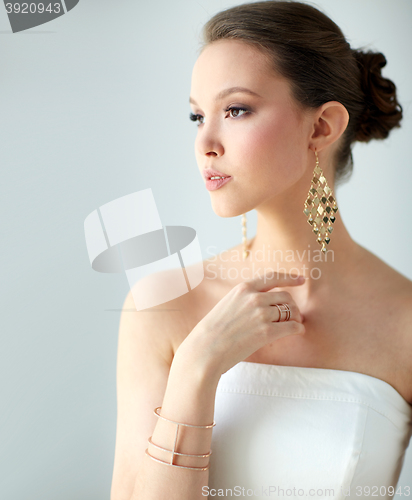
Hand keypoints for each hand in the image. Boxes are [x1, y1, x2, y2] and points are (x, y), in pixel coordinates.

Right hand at [176, 270, 305, 380]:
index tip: (301, 280)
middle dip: (292, 305)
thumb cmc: (212, 330)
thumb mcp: (227, 304)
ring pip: (290, 311)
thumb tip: (263, 304)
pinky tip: (297, 331)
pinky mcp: (267, 332)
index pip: (273, 277)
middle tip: (293, 315)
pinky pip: (292, 326)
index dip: (289, 278)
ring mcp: (261, 314)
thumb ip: (244, 300)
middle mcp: (254, 298)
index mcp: (243, 288)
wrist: (205, 349)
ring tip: (295, 324)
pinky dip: (298, 328)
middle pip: (285, 297)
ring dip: (296, 318)